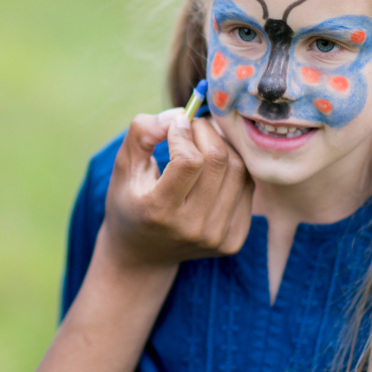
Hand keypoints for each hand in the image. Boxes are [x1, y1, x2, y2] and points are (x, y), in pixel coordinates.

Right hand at [100, 109, 253, 269]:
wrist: (142, 255)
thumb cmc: (130, 202)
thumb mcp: (123, 167)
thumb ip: (142, 133)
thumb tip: (178, 115)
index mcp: (159, 211)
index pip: (188, 161)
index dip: (184, 132)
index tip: (175, 124)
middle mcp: (191, 228)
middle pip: (219, 161)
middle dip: (206, 131)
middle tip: (193, 125)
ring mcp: (216, 237)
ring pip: (239, 171)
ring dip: (223, 146)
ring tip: (204, 142)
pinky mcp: (234, 241)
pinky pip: (247, 188)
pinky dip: (234, 168)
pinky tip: (214, 167)